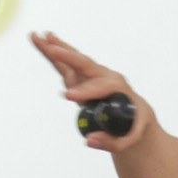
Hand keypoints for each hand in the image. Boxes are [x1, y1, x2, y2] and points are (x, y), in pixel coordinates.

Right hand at [29, 31, 148, 151]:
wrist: (137, 115)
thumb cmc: (135, 126)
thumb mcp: (130, 139)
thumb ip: (112, 142)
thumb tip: (89, 140)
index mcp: (119, 88)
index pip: (102, 87)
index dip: (86, 90)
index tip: (70, 97)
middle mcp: (105, 76)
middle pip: (86, 64)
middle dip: (69, 57)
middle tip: (52, 50)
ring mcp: (93, 76)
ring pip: (73, 60)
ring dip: (57, 48)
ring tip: (40, 35)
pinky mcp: (82, 79)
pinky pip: (66, 65)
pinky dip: (54, 54)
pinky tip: (43, 42)